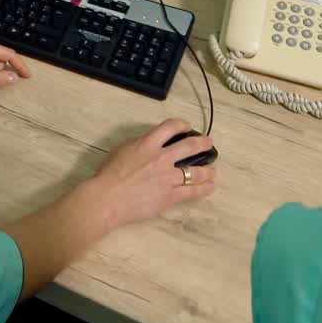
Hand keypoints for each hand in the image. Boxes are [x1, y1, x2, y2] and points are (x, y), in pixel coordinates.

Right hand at [91, 120, 215, 228]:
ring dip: (207, 170)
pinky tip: (210, 186)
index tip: (186, 127)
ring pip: (195, 171)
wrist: (108, 197)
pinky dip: (204, 188)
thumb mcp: (123, 149)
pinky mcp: (170, 196)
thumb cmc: (109, 174)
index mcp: (148, 143)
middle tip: (209, 143)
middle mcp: (161, 157)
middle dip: (202, 143)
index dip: (182, 125)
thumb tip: (150, 144)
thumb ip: (139, 144)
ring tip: (212, 170)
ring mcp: (167, 177)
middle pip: (189, 146)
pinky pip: (192, 191)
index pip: (170, 127)